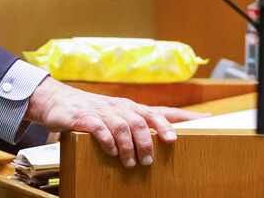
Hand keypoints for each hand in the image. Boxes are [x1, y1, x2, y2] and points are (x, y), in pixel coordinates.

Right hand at [26, 77, 207, 167]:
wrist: (57, 100)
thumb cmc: (92, 111)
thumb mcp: (116, 116)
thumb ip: (136, 125)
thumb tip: (165, 137)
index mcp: (130, 107)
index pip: (160, 111)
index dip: (183, 117)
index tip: (206, 122)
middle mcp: (118, 107)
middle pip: (141, 120)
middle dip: (148, 141)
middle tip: (149, 160)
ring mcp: (101, 111)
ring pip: (122, 125)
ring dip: (129, 145)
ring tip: (130, 162)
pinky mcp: (83, 117)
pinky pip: (98, 127)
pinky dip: (107, 140)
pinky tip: (110, 151)